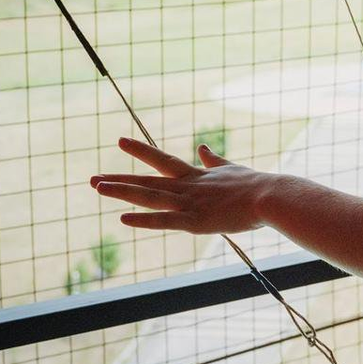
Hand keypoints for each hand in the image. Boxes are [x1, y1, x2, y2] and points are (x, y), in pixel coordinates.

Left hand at [90, 137, 272, 233]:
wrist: (272, 197)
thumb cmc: (256, 185)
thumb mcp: (232, 168)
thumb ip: (214, 160)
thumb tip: (203, 147)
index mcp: (197, 176)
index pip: (162, 160)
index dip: (140, 151)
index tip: (119, 141)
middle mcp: (188, 187)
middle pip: (147, 181)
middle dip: (118, 179)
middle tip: (91, 179)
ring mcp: (190, 204)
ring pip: (150, 196)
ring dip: (122, 191)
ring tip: (97, 186)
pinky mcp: (197, 222)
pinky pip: (165, 220)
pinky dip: (144, 219)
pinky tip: (123, 218)